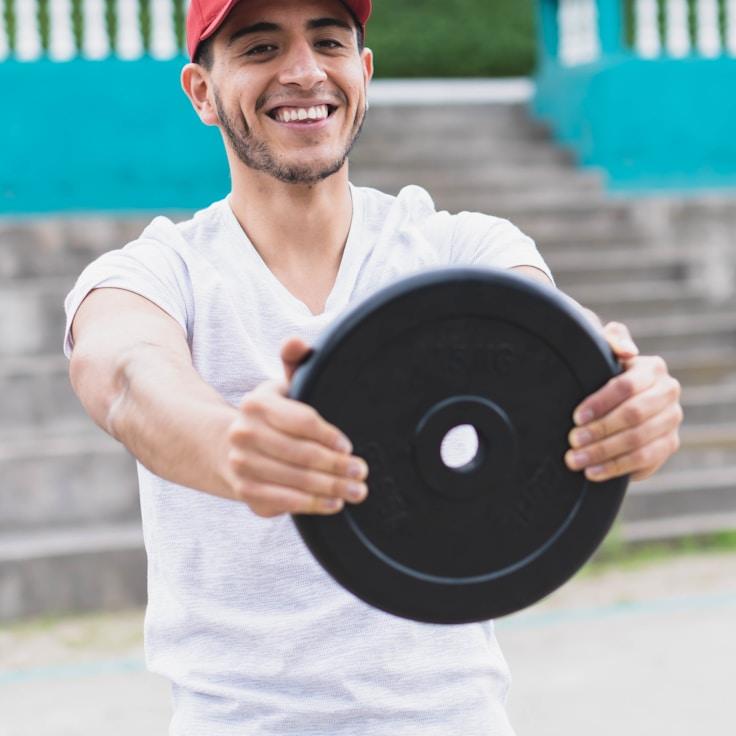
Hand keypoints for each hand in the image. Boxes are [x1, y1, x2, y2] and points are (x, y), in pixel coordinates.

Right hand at [224, 337, 368, 516]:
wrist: (226, 447)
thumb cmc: (269, 416)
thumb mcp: (281, 385)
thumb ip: (295, 362)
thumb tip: (297, 341)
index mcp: (257, 403)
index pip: (302, 421)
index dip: (329, 436)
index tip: (349, 446)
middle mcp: (244, 434)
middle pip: (302, 454)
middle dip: (338, 467)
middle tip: (362, 473)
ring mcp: (242, 465)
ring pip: (296, 481)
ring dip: (331, 488)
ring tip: (356, 490)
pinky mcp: (246, 492)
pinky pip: (284, 502)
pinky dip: (312, 505)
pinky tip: (333, 503)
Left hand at [564, 322, 682, 481]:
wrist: (614, 399)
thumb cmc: (601, 370)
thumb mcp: (602, 349)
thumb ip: (611, 339)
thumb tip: (627, 351)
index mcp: (653, 368)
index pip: (626, 386)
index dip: (600, 403)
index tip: (576, 417)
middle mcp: (669, 393)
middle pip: (633, 416)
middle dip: (599, 431)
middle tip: (572, 441)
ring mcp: (672, 421)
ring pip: (639, 442)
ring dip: (604, 453)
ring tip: (575, 460)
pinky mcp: (669, 445)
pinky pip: (645, 461)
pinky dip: (616, 469)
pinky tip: (592, 473)